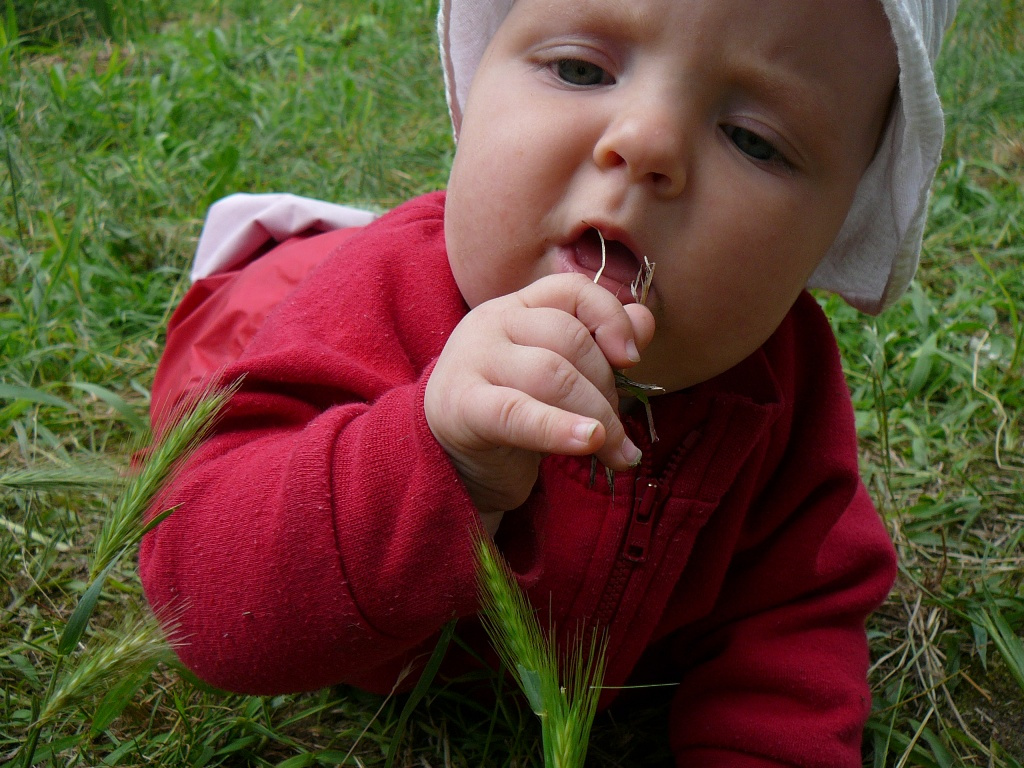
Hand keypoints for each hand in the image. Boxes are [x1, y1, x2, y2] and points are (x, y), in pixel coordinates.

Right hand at [424, 273, 654, 525]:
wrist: (449, 462)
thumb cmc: (512, 414)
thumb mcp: (559, 377)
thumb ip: (600, 346)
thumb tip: (645, 321)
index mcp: (517, 308)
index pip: (572, 290)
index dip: (610, 318)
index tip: (631, 359)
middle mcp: (491, 323)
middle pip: (569, 338)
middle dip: (607, 388)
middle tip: (618, 431)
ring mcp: (472, 361)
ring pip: (552, 374)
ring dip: (597, 417)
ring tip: (616, 452)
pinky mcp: (461, 406)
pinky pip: (518, 412)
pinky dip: (559, 429)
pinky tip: (589, 442)